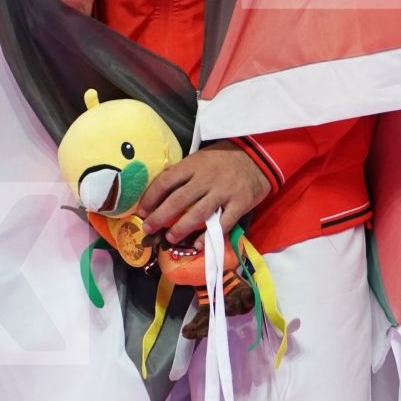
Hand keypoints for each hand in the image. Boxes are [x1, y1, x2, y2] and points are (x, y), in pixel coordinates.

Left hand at [135, 145, 270, 244]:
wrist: (258, 156)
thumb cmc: (224, 158)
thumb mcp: (200, 157)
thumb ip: (184, 173)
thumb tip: (160, 189)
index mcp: (193, 164)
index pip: (166, 181)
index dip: (151, 197)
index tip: (142, 211)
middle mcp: (206, 178)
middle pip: (178, 200)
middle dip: (160, 216)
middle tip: (148, 229)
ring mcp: (223, 192)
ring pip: (197, 213)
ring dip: (180, 228)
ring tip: (169, 237)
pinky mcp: (239, 203)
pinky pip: (222, 223)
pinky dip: (208, 236)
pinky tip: (197, 244)